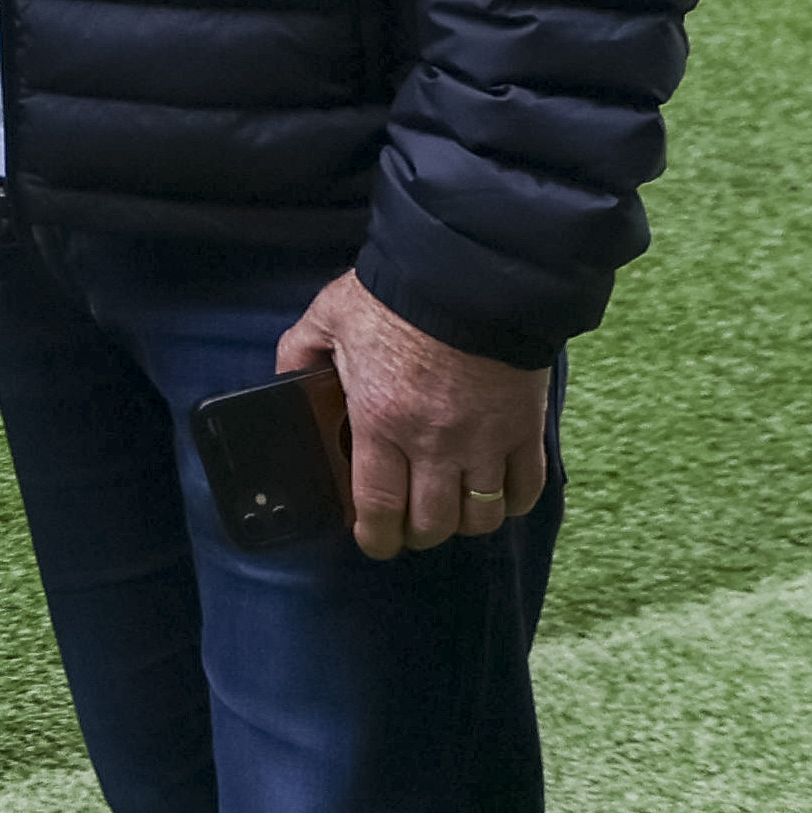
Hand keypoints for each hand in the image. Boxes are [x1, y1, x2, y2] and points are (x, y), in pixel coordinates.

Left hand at [281, 270, 554, 563]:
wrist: (472, 271)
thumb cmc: (396, 295)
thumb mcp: (328, 318)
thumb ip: (300, 353)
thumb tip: (285, 379)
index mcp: (381, 421)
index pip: (378, 507)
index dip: (376, 537)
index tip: (372, 540)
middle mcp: (435, 443)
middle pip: (433, 523)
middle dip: (418, 534)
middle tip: (409, 524)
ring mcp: (486, 440)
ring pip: (481, 516)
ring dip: (464, 522)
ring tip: (451, 508)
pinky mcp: (526, 428)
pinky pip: (526, 489)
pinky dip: (511, 502)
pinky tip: (496, 493)